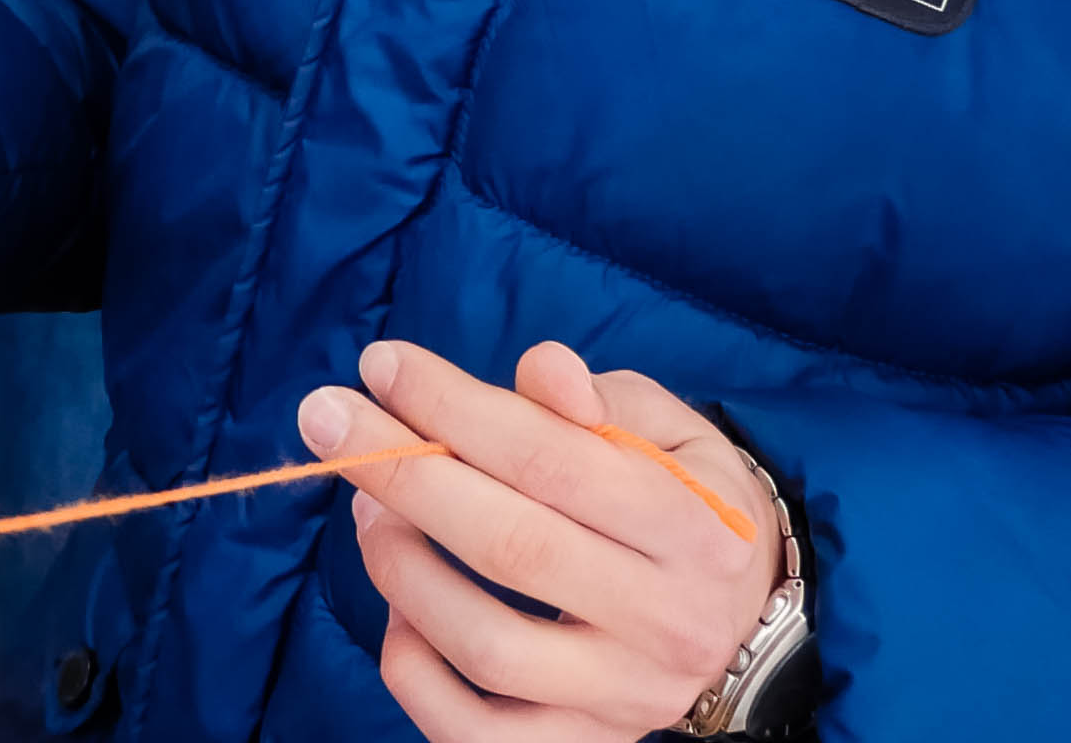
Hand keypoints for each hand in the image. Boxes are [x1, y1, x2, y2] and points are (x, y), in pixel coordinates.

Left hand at [300, 338, 785, 738]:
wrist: (742, 620)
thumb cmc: (679, 500)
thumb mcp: (665, 430)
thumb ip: (598, 399)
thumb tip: (541, 370)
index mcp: (695, 529)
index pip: (557, 462)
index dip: (456, 407)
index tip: (381, 363)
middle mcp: (666, 621)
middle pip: (511, 548)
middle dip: (403, 472)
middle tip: (328, 417)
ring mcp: (622, 697)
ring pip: (486, 646)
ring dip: (402, 567)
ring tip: (368, 508)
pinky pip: (472, 731)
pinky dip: (415, 671)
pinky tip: (399, 612)